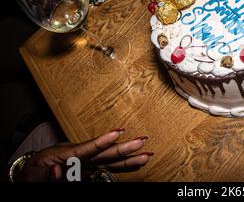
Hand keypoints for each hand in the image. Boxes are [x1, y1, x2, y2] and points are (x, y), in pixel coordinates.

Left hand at [18, 128, 151, 181]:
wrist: (32, 173)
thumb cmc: (33, 174)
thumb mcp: (33, 176)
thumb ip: (47, 175)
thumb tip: (56, 171)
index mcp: (64, 154)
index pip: (86, 148)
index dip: (102, 141)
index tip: (117, 132)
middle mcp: (79, 156)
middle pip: (105, 152)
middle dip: (125, 147)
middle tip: (142, 140)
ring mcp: (86, 161)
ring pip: (110, 159)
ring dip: (128, 156)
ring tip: (146, 153)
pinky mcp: (89, 168)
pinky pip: (108, 167)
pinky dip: (122, 164)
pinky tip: (136, 162)